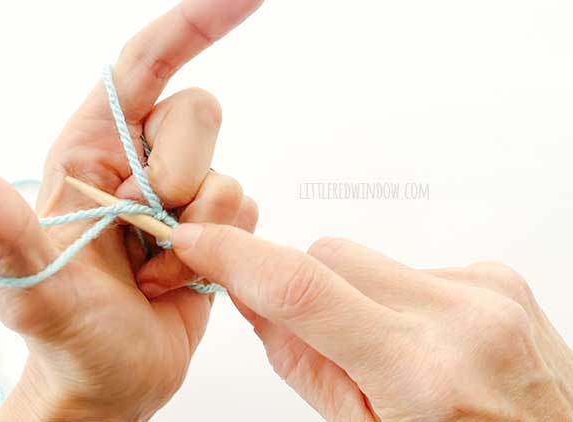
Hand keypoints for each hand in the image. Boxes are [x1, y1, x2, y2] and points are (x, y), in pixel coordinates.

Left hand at [0, 0, 261, 419]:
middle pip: (198, 114)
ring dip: (198, 232)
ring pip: (226, 173)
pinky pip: (247, 212)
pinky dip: (222, 253)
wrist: (109, 382)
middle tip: (140, 232)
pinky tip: (181, 282)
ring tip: (154, 273)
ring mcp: (179, 197)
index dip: (195, 24)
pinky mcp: (213, 229)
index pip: (144, 64)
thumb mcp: (20, 279)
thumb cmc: (63, 333)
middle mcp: (137, 163)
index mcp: (89, 148)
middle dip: (178, 178)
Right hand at [168, 224, 572, 420]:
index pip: (303, 289)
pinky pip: (412, 265)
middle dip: (305, 288)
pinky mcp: (498, 278)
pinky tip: (425, 342)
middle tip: (324, 344)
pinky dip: (397, 297)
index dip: (237, 257)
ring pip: (368, 259)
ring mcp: (486, 291)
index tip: (198, 240)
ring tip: (389, 354)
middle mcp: (460, 318)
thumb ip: (303, 365)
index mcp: (420, 372)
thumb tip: (255, 304)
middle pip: (332, 256)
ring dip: (355, 297)